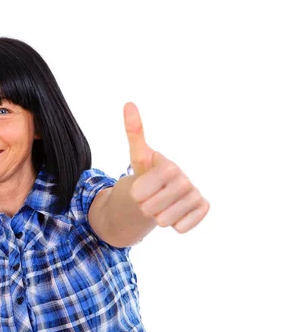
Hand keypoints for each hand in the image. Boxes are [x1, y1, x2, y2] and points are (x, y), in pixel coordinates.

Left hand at [123, 102, 209, 233]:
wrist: (163, 190)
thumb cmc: (148, 172)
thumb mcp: (137, 156)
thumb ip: (134, 132)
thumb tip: (128, 103)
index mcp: (168, 166)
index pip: (143, 190)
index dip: (137, 194)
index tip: (137, 191)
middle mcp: (185, 178)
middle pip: (153, 208)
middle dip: (145, 207)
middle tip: (148, 199)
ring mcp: (196, 193)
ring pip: (166, 220)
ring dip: (157, 217)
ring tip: (160, 206)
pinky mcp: (203, 207)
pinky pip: (182, 227)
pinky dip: (175, 224)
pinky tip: (175, 213)